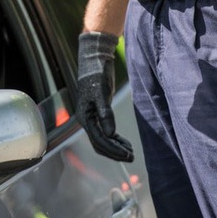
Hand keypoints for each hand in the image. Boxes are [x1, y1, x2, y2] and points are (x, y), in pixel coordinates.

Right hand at [76, 32, 133, 161]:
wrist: (95, 60)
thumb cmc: (96, 74)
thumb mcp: (101, 93)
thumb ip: (105, 114)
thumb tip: (110, 134)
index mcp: (84, 117)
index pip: (99, 140)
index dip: (113, 150)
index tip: (127, 155)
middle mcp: (87, 120)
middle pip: (100, 144)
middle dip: (115, 152)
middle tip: (131, 157)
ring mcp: (93, 117)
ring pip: (103, 139)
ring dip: (116, 147)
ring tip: (130, 152)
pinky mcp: (100, 113)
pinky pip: (106, 132)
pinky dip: (115, 138)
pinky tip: (125, 142)